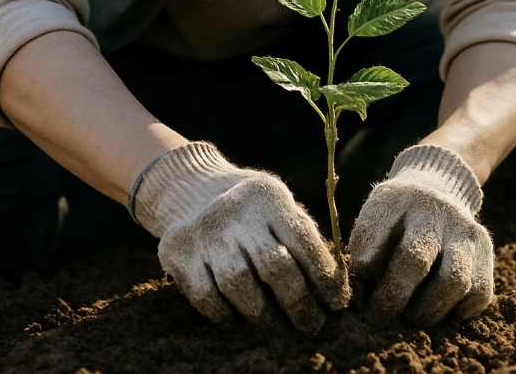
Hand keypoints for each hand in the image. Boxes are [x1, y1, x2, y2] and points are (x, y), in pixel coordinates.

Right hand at [131, 141, 348, 332]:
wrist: (193, 189)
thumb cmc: (253, 211)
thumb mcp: (278, 207)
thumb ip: (303, 238)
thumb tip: (337, 288)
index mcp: (268, 196)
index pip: (304, 240)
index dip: (325, 277)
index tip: (337, 304)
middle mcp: (236, 210)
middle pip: (274, 265)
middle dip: (299, 303)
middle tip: (312, 325)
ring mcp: (205, 231)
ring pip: (239, 284)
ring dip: (264, 315)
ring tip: (279, 326)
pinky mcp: (178, 252)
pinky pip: (207, 297)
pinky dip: (227, 315)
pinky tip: (241, 319)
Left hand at [348, 144, 492, 325]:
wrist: (437, 188)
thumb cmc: (395, 215)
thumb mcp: (373, 216)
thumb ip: (364, 247)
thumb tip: (360, 290)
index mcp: (398, 199)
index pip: (377, 232)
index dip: (366, 267)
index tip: (359, 289)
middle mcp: (435, 210)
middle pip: (416, 258)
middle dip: (394, 296)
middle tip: (382, 314)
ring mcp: (464, 229)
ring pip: (455, 281)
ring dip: (429, 310)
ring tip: (413, 316)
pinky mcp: (485, 250)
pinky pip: (479, 293)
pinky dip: (458, 312)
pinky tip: (441, 308)